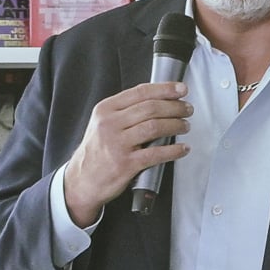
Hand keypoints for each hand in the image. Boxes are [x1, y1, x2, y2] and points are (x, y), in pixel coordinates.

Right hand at [60, 80, 192, 227]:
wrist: (82, 180)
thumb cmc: (97, 151)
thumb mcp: (102, 123)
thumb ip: (125, 111)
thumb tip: (159, 100)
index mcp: (106, 110)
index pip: (140, 92)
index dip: (165, 89)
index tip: (181, 90)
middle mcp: (110, 124)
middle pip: (150, 108)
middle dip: (175, 107)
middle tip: (187, 109)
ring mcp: (117, 144)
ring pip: (154, 127)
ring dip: (176, 125)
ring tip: (185, 126)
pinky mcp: (125, 164)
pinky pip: (155, 153)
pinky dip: (173, 150)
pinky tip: (182, 149)